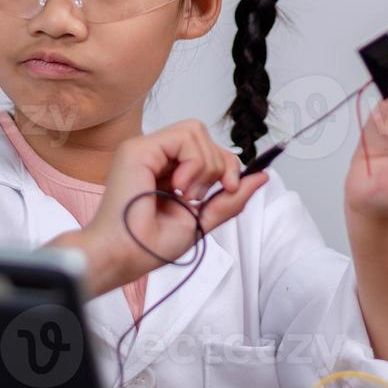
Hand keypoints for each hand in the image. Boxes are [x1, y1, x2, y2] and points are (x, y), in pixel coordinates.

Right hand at [57, 119, 267, 295]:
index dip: (227, 164)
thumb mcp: (203, 219)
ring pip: (196, 131)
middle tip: (198, 197)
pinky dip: (193, 162)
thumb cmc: (151, 245)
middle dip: (217, 166)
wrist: (126, 256)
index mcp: (166, 170)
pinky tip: (178, 187)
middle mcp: (154, 156)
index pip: (207, 148)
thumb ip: (230, 198)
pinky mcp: (138, 148)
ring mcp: (144, 149)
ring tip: (185, 194)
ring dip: (203, 165)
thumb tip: (261, 177)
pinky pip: (184, 136)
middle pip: (204, 136)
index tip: (231, 189)